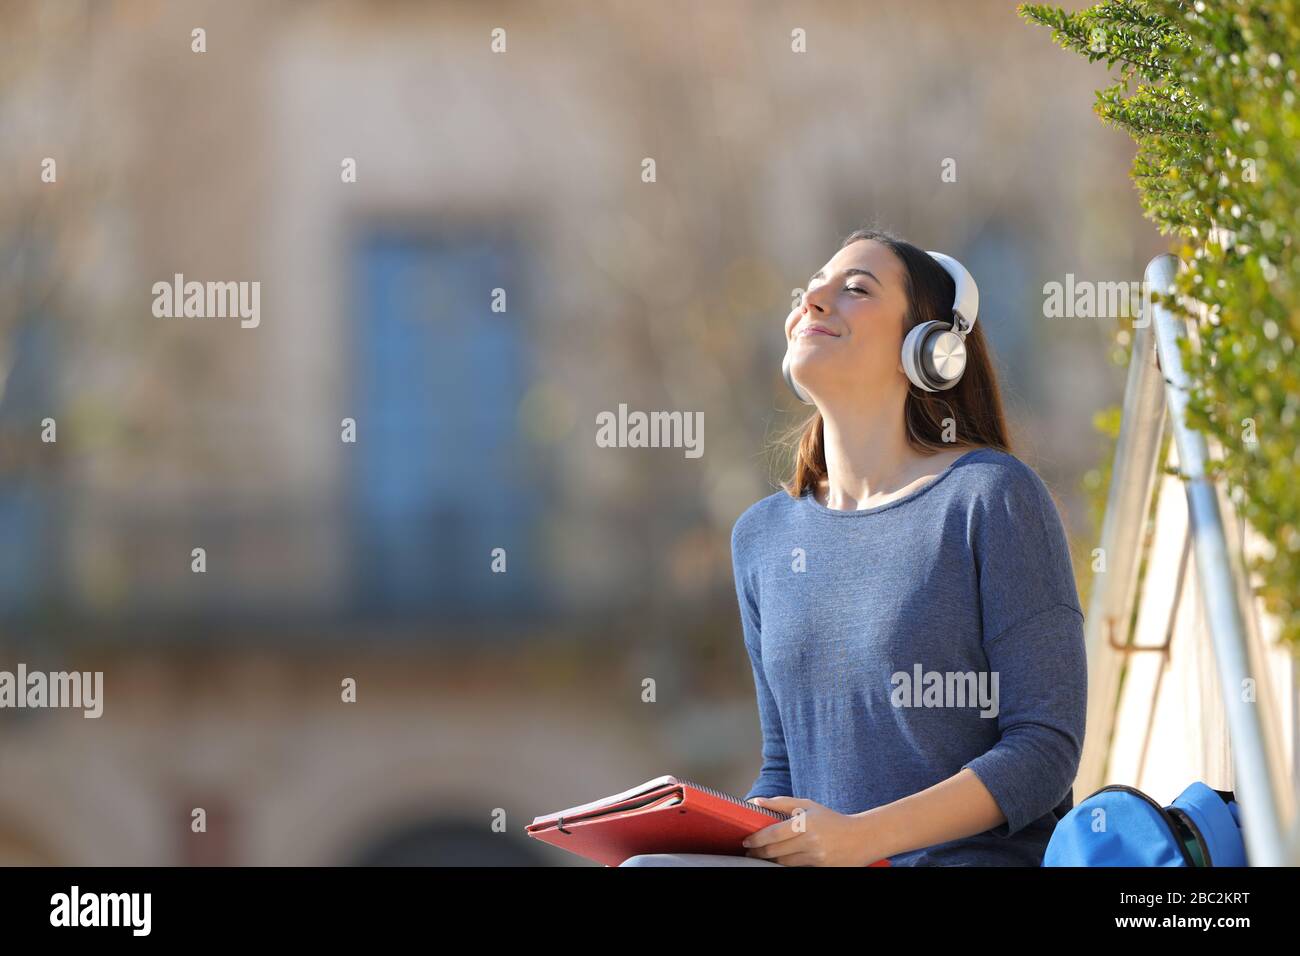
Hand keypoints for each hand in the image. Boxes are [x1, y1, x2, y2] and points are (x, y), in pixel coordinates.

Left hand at [743, 796, 887, 866]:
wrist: (861, 839)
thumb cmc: (831, 820)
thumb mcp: (808, 805)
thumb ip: (781, 803)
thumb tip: (756, 801)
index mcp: (805, 824)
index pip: (773, 834)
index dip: (756, 839)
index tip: (746, 841)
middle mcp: (810, 842)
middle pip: (775, 852)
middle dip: (758, 852)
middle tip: (749, 851)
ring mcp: (816, 859)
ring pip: (783, 864)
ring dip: (770, 860)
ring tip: (762, 855)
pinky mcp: (820, 869)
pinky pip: (796, 869)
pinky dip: (786, 865)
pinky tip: (780, 860)